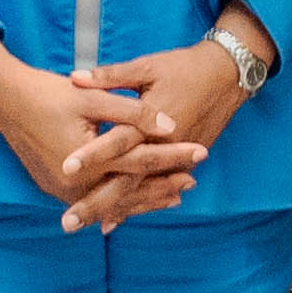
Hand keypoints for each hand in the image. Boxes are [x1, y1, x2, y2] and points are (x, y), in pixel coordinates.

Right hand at [0, 44, 177, 227]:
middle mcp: (75, 184)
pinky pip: (95, 198)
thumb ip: (134, 112)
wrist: (5, 100)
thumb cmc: (49, 93)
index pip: (142, 160)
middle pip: (130, 189)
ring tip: (174, 196)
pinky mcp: (56, 188)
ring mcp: (63, 191)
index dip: (174, 155)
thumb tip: (171, 125)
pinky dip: (119, 199)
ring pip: (113, 200)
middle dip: (163, 185)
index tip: (201, 151)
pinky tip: (134, 202)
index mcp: (89, 161)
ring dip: (143, 198)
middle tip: (193, 181)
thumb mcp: (93, 96)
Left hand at [72, 30, 260, 230]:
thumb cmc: (184, 68)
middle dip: (96, 203)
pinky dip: (134, 205)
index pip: (116, 142)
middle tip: (68, 222)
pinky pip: (153, 189)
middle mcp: (163, 147)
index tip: (65, 168)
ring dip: (113, 210)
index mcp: (152, 121)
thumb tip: (75, 78)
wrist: (226, 77)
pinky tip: (114, 220)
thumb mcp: (147, 66)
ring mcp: (174, 160)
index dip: (91, 154)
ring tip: (84, 226)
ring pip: (140, 191)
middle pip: (126, 181)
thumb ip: (110, 76)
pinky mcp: (182, 165)